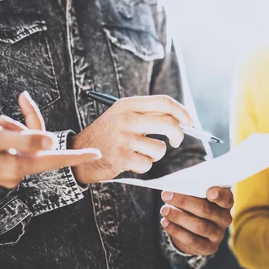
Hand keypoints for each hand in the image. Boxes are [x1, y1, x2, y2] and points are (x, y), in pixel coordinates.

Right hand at [0, 93, 100, 188]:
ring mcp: (10, 171)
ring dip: (17, 128)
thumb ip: (24, 140)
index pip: (55, 160)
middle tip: (23, 99)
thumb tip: (51, 142)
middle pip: (40, 146)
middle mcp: (17, 172)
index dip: (77, 156)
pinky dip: (11, 134)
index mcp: (18, 166)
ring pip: (28, 144)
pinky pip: (17, 147)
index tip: (97, 154)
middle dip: (32, 124)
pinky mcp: (3, 166)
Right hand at [68, 95, 192, 183]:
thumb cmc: (106, 135)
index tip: (189, 122)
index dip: (181, 112)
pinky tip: (129, 162)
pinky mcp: (122, 157)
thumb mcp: (121, 116)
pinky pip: (147, 164)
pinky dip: (143, 166)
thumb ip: (146, 115)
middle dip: (178, 135)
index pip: (163, 103)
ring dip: (155, 155)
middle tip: (176, 141)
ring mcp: (124, 138)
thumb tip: (181, 121)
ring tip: (140, 153)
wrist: (79, 153)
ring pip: (160, 148)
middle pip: (168, 123)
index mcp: (128, 105)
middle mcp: (126, 119)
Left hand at [160, 187, 233, 255]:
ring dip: (178, 217)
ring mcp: (218, 234)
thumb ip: (190, 191)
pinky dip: (176, 231)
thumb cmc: (193, 205)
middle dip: (184, 202)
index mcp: (225, 202)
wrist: (192, 230)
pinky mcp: (208, 247)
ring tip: (164, 210)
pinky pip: (192, 240)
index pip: (226, 198)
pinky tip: (165, 222)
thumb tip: (175, 188)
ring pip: (199, 226)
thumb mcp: (194, 196)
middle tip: (166, 195)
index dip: (219, 195)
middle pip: (206, 210)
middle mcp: (224, 218)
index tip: (209, 192)